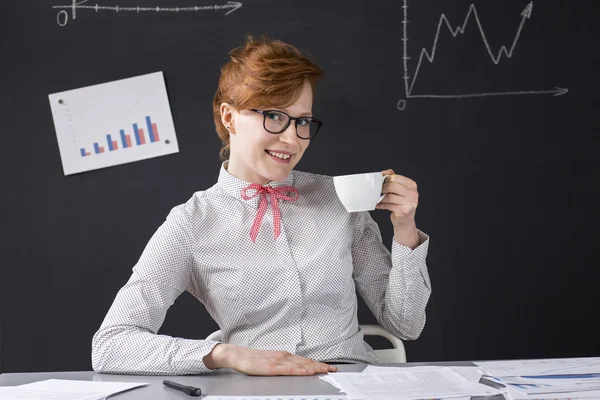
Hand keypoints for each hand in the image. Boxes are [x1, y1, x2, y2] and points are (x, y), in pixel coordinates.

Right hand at [204, 343, 337, 375]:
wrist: (238, 356)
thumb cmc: (253, 360)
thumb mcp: (271, 360)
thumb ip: (283, 363)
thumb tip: (295, 366)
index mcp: (284, 355)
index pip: (304, 360)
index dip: (317, 363)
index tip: (328, 366)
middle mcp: (284, 356)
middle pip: (305, 361)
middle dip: (320, 366)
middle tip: (333, 369)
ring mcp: (278, 361)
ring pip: (300, 365)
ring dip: (314, 367)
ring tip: (325, 370)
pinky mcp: (272, 368)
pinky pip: (289, 370)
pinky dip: (300, 370)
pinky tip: (307, 371)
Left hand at [376, 169, 419, 247]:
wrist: (405, 220)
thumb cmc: (401, 203)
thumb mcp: (400, 190)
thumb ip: (393, 179)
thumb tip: (384, 172)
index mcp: (411, 185)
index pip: (395, 177)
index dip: (385, 179)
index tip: (379, 181)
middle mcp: (413, 193)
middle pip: (391, 186)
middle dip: (382, 188)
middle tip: (376, 191)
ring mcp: (409, 202)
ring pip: (389, 196)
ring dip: (380, 197)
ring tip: (377, 198)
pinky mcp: (404, 211)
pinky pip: (388, 205)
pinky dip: (381, 205)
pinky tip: (378, 204)